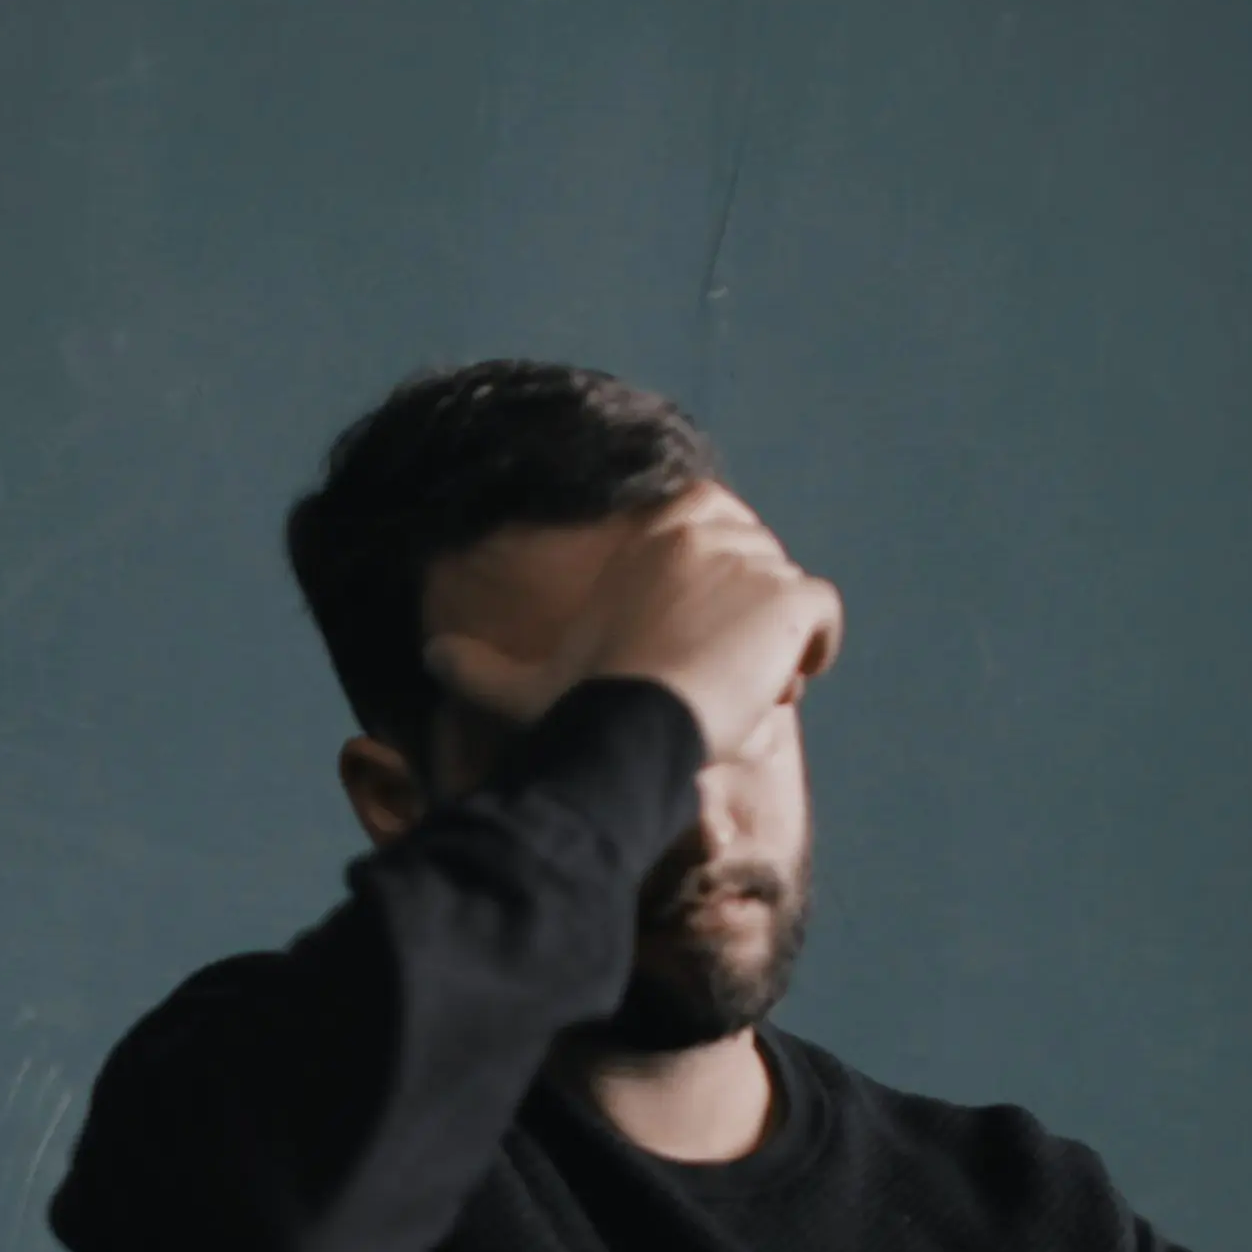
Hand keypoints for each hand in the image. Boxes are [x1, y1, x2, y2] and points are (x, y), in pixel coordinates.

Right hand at [420, 484, 843, 764]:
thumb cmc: (579, 705)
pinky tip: (781, 686)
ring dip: (775, 645)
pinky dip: (814, 651)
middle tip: (717, 678)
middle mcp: (708, 526)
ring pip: (788, 598)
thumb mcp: (524, 683)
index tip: (695, 642)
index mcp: (657, 527)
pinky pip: (823, 617)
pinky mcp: (790, 597)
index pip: (717, 534)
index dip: (712, 591)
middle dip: (747, 618)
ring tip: (741, 693)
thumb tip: (428, 657)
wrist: (630, 724)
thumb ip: (478, 667)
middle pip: (758, 566)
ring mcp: (753, 558)